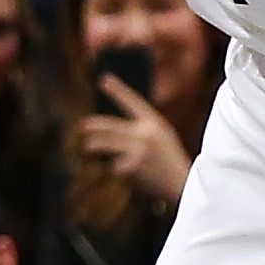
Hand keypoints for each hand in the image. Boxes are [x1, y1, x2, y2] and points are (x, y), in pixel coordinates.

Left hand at [73, 75, 190, 208]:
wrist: (183, 186)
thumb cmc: (170, 162)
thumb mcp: (162, 138)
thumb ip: (141, 129)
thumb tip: (109, 127)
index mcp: (155, 123)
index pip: (132, 101)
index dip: (118, 90)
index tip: (104, 78)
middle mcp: (145, 134)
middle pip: (107, 126)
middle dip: (91, 127)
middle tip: (82, 127)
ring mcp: (136, 151)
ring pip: (102, 145)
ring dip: (91, 149)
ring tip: (87, 150)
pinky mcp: (129, 168)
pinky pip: (110, 167)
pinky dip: (112, 171)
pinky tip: (124, 176)